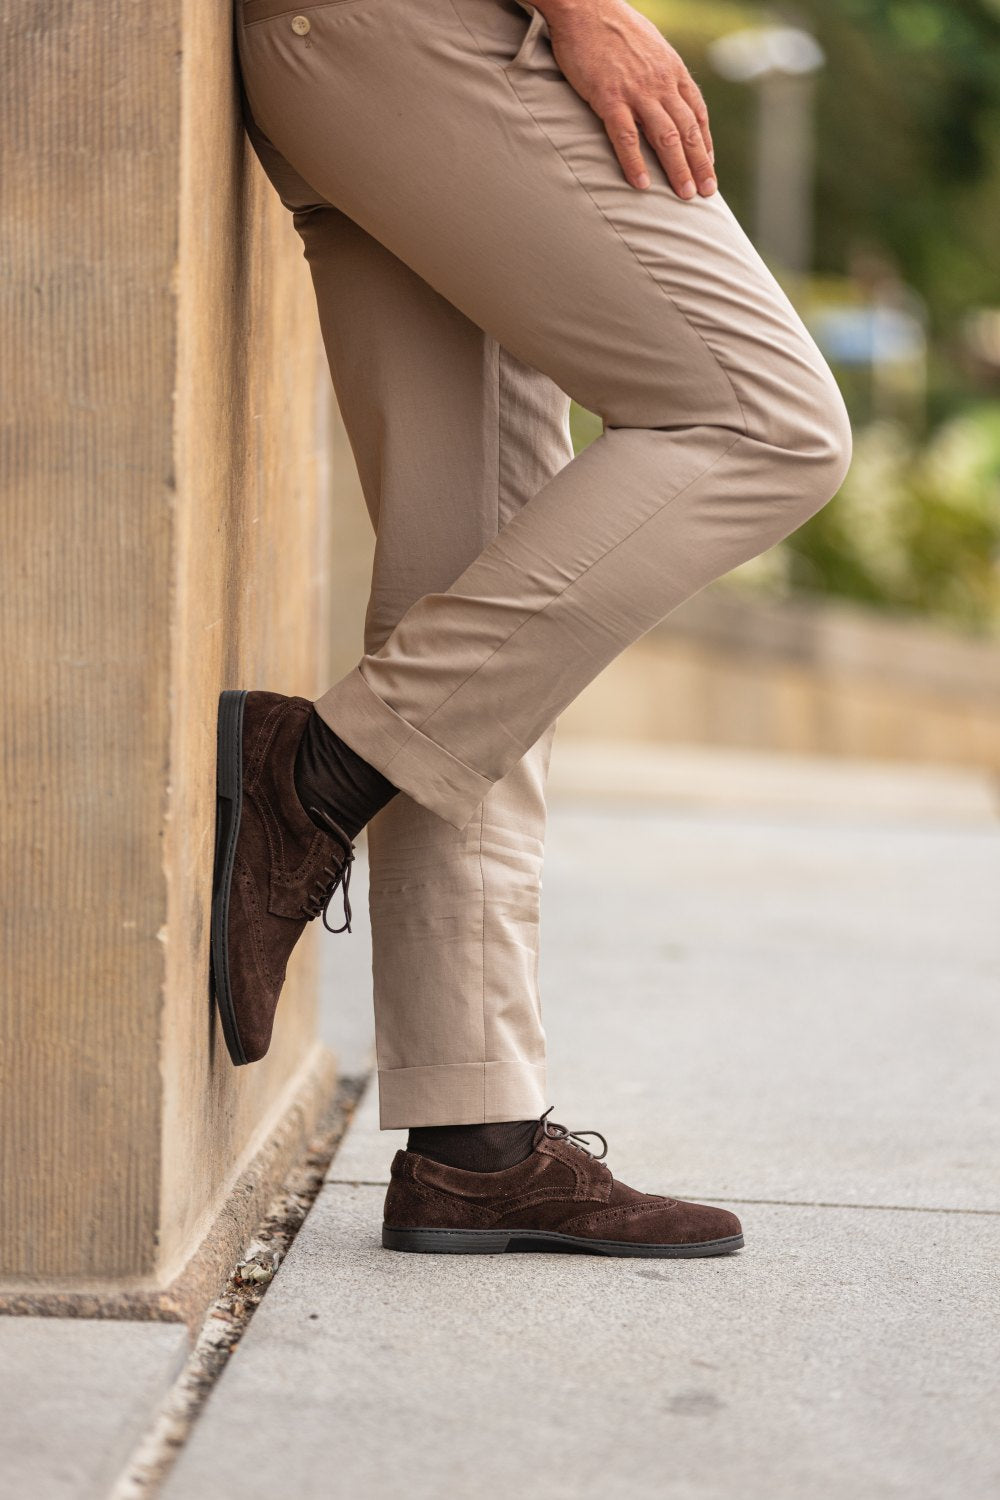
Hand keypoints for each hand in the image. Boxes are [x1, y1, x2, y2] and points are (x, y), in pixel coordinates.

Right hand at [533, 0, 716, 198]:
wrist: (584, 5)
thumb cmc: (612, 25)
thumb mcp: (649, 44)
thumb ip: (660, 70)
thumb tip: (664, 89)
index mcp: (672, 70)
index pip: (697, 113)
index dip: (705, 143)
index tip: (709, 166)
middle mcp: (661, 82)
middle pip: (688, 130)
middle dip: (700, 164)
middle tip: (706, 192)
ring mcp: (636, 91)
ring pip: (665, 137)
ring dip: (677, 169)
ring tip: (685, 195)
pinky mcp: (609, 97)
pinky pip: (626, 137)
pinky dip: (635, 162)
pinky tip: (642, 184)